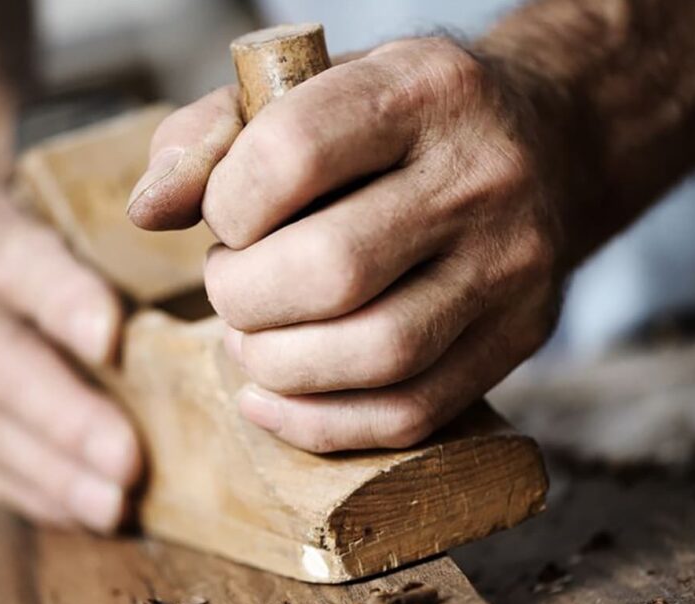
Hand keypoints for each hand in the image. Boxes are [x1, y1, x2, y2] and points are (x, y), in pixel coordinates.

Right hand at [0, 187, 140, 531]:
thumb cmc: (43, 216)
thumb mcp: (63, 194)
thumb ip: (119, 218)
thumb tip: (200, 242)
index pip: (19, 265)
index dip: (64, 302)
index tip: (112, 337)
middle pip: (5, 367)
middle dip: (70, 419)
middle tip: (127, 460)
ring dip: (60, 474)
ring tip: (115, 504)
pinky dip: (43, 495)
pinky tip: (91, 513)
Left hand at [127, 38, 569, 451]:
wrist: (547, 143)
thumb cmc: (403, 120)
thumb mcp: (315, 89)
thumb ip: (215, 135)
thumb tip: (148, 210)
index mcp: (422, 90)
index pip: (292, 156)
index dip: (226, 204)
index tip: (224, 219)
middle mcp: (480, 176)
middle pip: (333, 270)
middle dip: (243, 298)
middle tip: (230, 288)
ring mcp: (511, 265)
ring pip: (377, 354)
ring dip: (279, 366)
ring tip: (251, 342)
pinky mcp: (521, 335)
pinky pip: (413, 412)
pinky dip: (322, 424)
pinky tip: (273, 400)